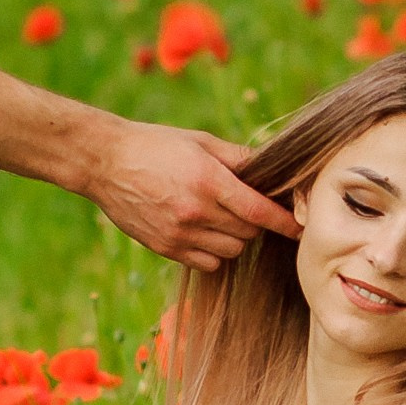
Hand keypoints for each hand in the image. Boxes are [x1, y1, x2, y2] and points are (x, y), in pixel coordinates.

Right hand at [85, 116, 300, 271]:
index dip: (285, 222)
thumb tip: (271, 167)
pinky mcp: (164, 248)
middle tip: (245, 207)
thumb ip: (237, 158)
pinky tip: (203, 232)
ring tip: (220, 218)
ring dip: (234, 239)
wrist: (104, 162)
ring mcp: (178, 234)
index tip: (301, 228)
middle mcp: (195, 212)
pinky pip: (206, 263)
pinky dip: (213, 252)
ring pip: (230, 252)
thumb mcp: (199, 141)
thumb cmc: (155, 145)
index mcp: (208, 181)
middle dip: (254, 223)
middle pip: (248, 234)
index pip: (259, 212)